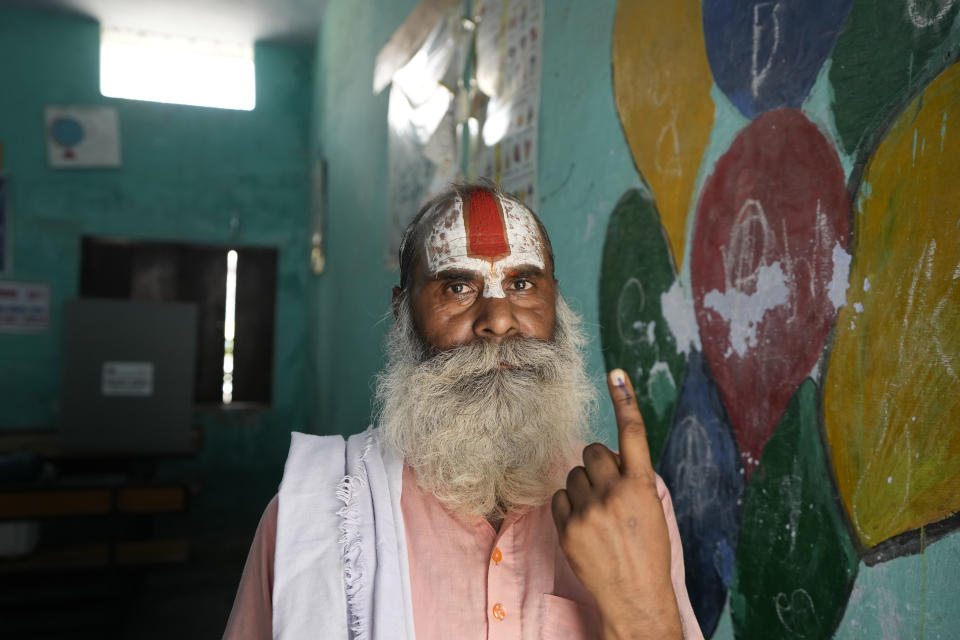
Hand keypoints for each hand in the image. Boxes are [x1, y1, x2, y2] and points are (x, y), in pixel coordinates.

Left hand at [551, 369, 681, 639]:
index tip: (615, 372)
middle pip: (594, 451)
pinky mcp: (567, 526)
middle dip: (599, 464)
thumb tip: (609, 458)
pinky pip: (560, 496)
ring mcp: (588, 509)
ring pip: (574, 473)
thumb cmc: (648, 552)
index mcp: (642, 486)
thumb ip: (632, 479)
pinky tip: (584, 525)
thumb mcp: (652, 509)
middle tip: (609, 489)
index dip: (624, 401)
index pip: (633, 434)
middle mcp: (614, 492)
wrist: (635, 596)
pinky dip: (569, 505)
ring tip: (600, 514)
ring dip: (585, 486)